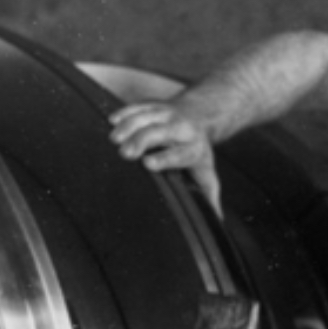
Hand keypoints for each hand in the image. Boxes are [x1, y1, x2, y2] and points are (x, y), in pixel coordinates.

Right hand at [109, 101, 222, 215]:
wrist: (202, 115)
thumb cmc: (198, 152)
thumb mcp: (206, 174)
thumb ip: (208, 197)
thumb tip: (216, 223)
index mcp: (194, 149)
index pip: (180, 154)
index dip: (165, 159)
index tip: (148, 164)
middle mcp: (182, 129)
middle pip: (162, 132)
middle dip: (143, 140)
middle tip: (125, 153)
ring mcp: (167, 114)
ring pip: (148, 116)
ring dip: (130, 126)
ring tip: (113, 139)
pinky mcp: (154, 105)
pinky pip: (139, 106)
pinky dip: (126, 112)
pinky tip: (112, 121)